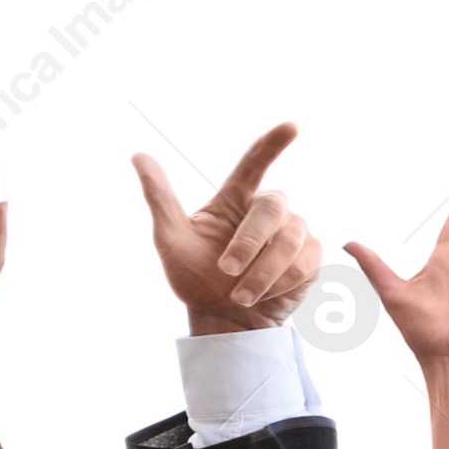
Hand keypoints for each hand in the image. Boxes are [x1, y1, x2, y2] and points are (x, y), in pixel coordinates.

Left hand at [133, 122, 319, 332]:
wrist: (221, 322)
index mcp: (234, 198)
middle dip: (249, 242)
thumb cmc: (195, 278)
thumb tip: (138, 155)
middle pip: (271, 207)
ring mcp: (292, 232)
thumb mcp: (171, 241)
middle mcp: (266, 209)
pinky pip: (305, 262)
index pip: (254, 162)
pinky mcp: (309, 258)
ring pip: (290, 238)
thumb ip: (160, 198)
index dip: (272, 144)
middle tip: (226, 271)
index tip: (291, 126)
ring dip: (264, 272)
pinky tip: (266, 296)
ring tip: (241, 296)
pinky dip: (282, 283)